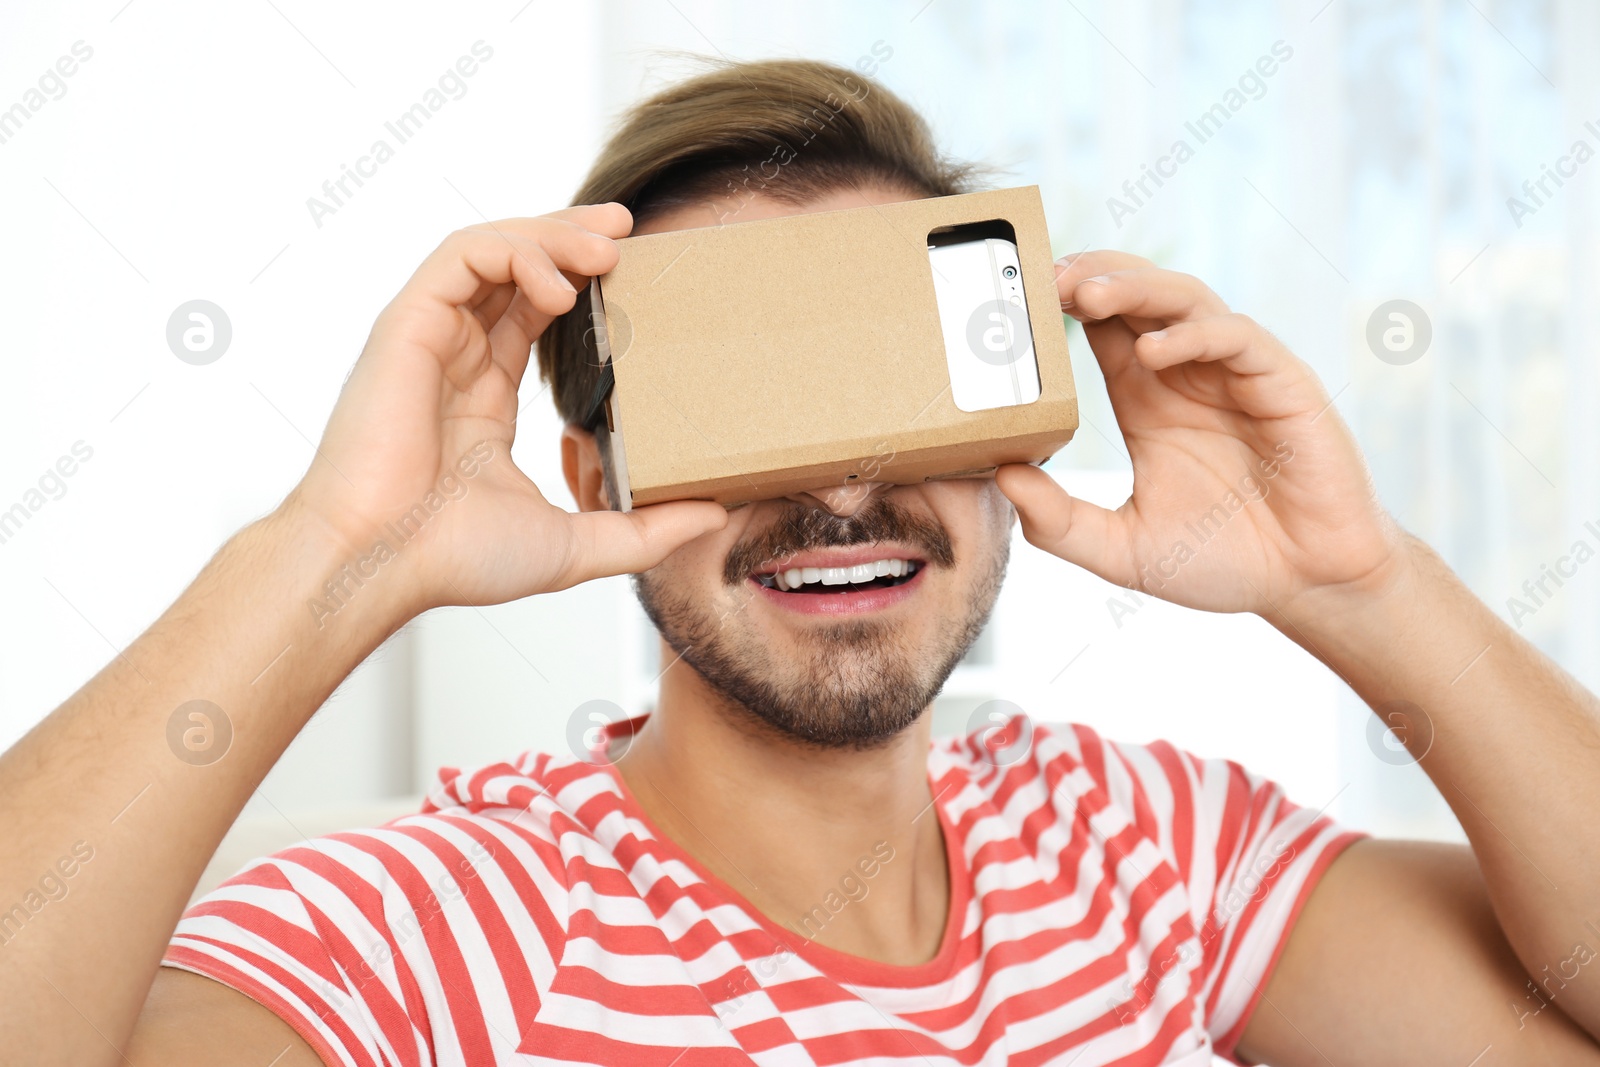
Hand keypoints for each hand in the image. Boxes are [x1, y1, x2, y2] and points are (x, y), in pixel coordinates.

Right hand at [281, 205, 726, 617]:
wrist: (382, 563)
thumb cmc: (455, 559)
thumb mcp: (575, 545)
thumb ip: (644, 530)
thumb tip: (715, 513)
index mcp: (483, 399)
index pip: (534, 316)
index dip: (582, 283)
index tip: (634, 270)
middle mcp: (455, 359)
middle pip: (517, 269)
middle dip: (573, 237)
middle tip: (629, 228)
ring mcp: (430, 338)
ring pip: (492, 250)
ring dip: (553, 236)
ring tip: (608, 246)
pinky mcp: (408, 324)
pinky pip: (462, 257)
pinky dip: (514, 253)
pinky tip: (558, 284)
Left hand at [995, 250, 1407, 619]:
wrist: (1307, 585)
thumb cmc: (1222, 561)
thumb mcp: (1123, 550)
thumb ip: (1060, 523)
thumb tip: (999, 477)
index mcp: (1146, 399)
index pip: (1100, 327)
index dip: (1059, 305)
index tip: (1011, 299)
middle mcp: (1187, 375)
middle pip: (1137, 296)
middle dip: (1089, 276)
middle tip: (1038, 278)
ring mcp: (1235, 374)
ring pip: (1183, 300)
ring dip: (1134, 288)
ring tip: (1085, 294)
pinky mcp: (1281, 384)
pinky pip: (1235, 339)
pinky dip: (1191, 335)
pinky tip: (1151, 350)